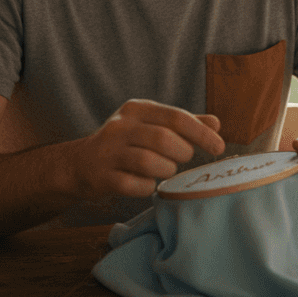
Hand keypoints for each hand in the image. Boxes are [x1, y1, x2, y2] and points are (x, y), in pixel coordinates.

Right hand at [66, 99, 224, 199]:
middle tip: (181, 158)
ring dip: (165, 171)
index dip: (201, 133)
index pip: (176, 117)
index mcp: (136, 109)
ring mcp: (109, 152)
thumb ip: (183, 124)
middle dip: (182, 153)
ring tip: (162, 170)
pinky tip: (144, 182)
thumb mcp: (151, 125)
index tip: (218, 147)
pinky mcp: (103, 177)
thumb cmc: (124, 144)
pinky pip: (136, 185)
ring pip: (150, 163)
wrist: (79, 164)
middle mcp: (120, 127)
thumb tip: (216, 123)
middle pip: (164, 139)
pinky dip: (147, 187)